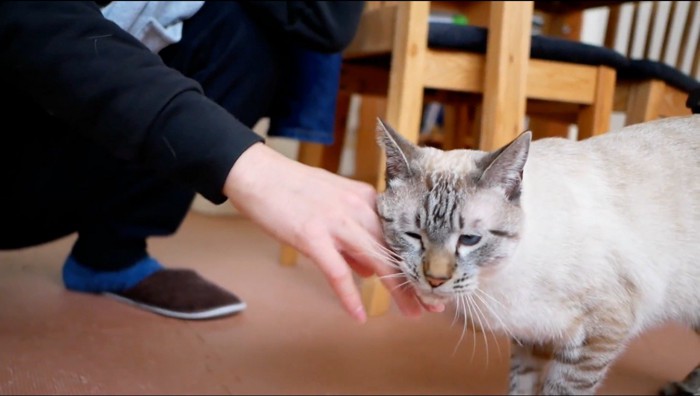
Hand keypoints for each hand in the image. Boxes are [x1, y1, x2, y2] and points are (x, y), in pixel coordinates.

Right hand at [224, 143, 439, 321]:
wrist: (258, 172)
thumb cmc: (293, 190)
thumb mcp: (333, 207)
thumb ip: (354, 237)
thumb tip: (370, 270)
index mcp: (366, 200)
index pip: (400, 237)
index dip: (417, 263)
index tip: (431, 282)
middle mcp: (359, 209)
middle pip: (396, 251)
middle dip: (418, 281)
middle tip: (435, 304)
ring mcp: (336, 222)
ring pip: (378, 262)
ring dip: (398, 292)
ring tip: (413, 314)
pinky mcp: (312, 235)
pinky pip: (337, 272)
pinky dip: (349, 296)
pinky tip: (359, 315)